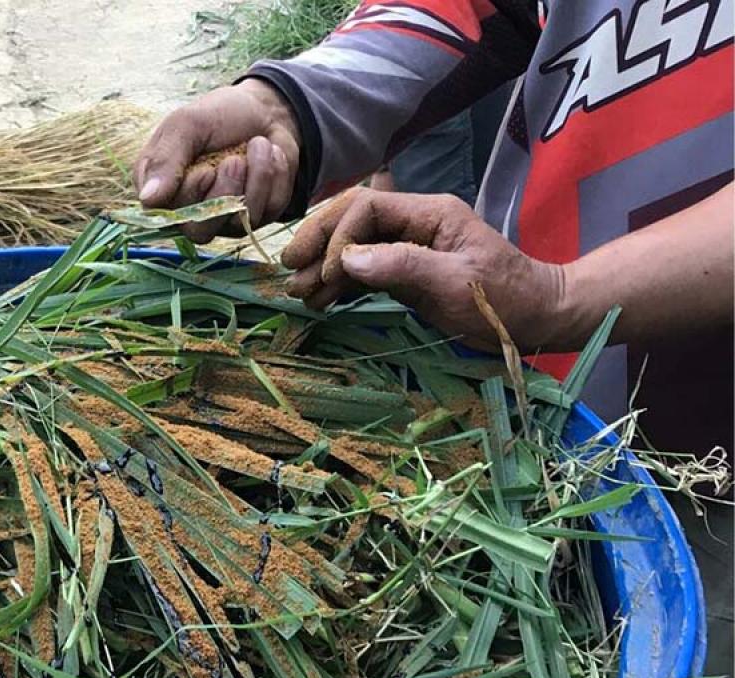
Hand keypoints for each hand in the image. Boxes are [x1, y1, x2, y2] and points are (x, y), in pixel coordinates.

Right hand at [133, 80, 300, 241]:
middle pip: (200, 230)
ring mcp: (224, 219)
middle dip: (225, 192)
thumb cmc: (218, 115)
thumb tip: (149, 200)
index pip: (166, 216)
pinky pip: (268, 210)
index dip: (190, 196)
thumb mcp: (187, 125)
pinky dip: (275, 177)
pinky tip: (270, 154)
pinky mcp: (256, 217)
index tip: (205, 169)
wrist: (263, 110)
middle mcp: (190, 212)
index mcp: (162, 190)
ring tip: (258, 145)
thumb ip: (165, 159)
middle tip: (235, 160)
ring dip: (256, 178)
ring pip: (238, 221)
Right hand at [281, 188, 568, 351]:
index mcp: (430, 212)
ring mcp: (411, 248)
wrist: (538, 318)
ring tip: (298, 293)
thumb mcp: (456, 284)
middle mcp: (416, 223)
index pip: (367, 208)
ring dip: (324, 268)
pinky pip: (365, 272)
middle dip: (319, 244)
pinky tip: (321, 301)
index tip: (328, 274)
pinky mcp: (408, 274)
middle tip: (289, 272)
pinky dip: (340, 285)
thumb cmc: (505, 300)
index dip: (339, 237)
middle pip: (353, 221)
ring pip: (354, 247)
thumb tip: (348, 261)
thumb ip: (403, 266)